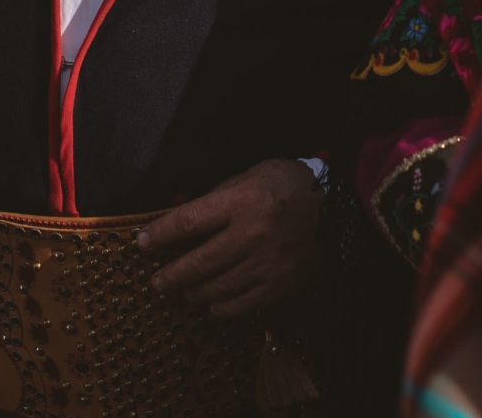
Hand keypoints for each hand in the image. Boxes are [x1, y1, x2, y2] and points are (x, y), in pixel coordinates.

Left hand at [136, 159, 321, 317]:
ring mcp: (268, 262)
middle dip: (172, 274)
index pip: (189, 220)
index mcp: (243, 200)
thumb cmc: (289, 185)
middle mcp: (252, 233)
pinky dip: (223, 307)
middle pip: (199, 261)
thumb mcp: (252, 175)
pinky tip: (212, 304)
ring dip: (194, 292)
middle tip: (157, 281)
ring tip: (184, 292)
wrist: (340, 208)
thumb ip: (218, 195)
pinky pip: (243, 303)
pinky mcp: (281, 283)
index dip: (160, 234)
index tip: (141, 243)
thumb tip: (183, 217)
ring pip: (218, 286)